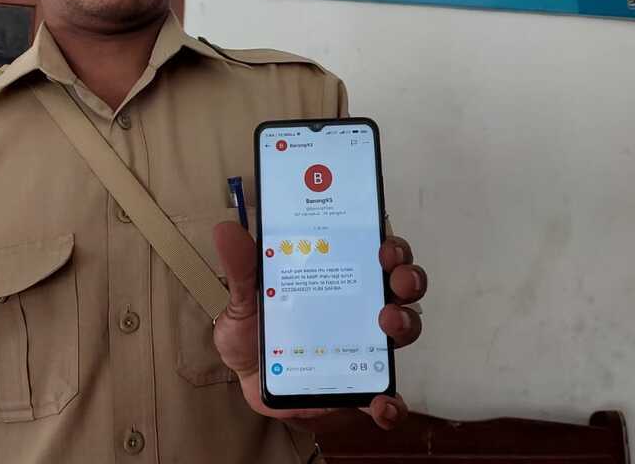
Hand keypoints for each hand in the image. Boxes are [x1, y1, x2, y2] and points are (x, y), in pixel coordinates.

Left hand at [211, 221, 426, 431]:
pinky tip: (383, 404)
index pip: (377, 253)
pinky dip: (392, 404)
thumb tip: (226, 230)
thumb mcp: (243, 301)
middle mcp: (361, 307)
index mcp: (338, 278)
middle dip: (408, 277)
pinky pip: (388, 398)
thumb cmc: (254, 333)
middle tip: (397, 279)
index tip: (384, 245)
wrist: (251, 385)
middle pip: (401, 285)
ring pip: (404, 329)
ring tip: (388, 322)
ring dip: (406, 323)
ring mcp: (366, 347)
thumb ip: (241, 271)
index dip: (390, 246)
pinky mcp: (361, 388)